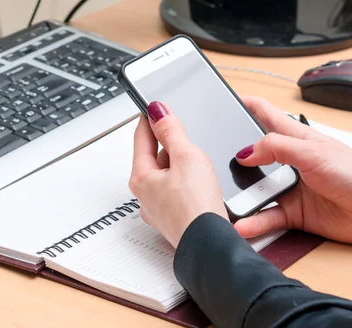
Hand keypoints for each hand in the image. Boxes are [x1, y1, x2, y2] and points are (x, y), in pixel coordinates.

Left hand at [129, 101, 227, 247]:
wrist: (211, 245)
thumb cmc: (197, 207)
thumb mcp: (187, 157)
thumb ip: (171, 131)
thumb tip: (158, 111)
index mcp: (141, 177)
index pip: (140, 138)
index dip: (149, 119)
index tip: (153, 107)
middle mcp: (145, 195)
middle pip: (152, 158)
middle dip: (166, 143)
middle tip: (179, 130)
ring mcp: (158, 210)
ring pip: (165, 176)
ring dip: (177, 164)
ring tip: (195, 159)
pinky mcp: (173, 219)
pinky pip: (175, 192)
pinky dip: (184, 182)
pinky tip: (199, 183)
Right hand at [234, 96, 351, 244]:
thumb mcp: (312, 152)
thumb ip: (277, 147)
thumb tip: (245, 152)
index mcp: (295, 137)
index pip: (264, 114)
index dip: (244, 104)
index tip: (223, 100)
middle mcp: (288, 160)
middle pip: (252, 153)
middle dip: (232, 156)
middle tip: (211, 158)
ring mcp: (288, 186)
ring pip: (255, 188)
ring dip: (240, 195)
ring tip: (223, 198)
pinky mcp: (292, 212)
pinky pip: (266, 216)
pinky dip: (253, 221)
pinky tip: (241, 224)